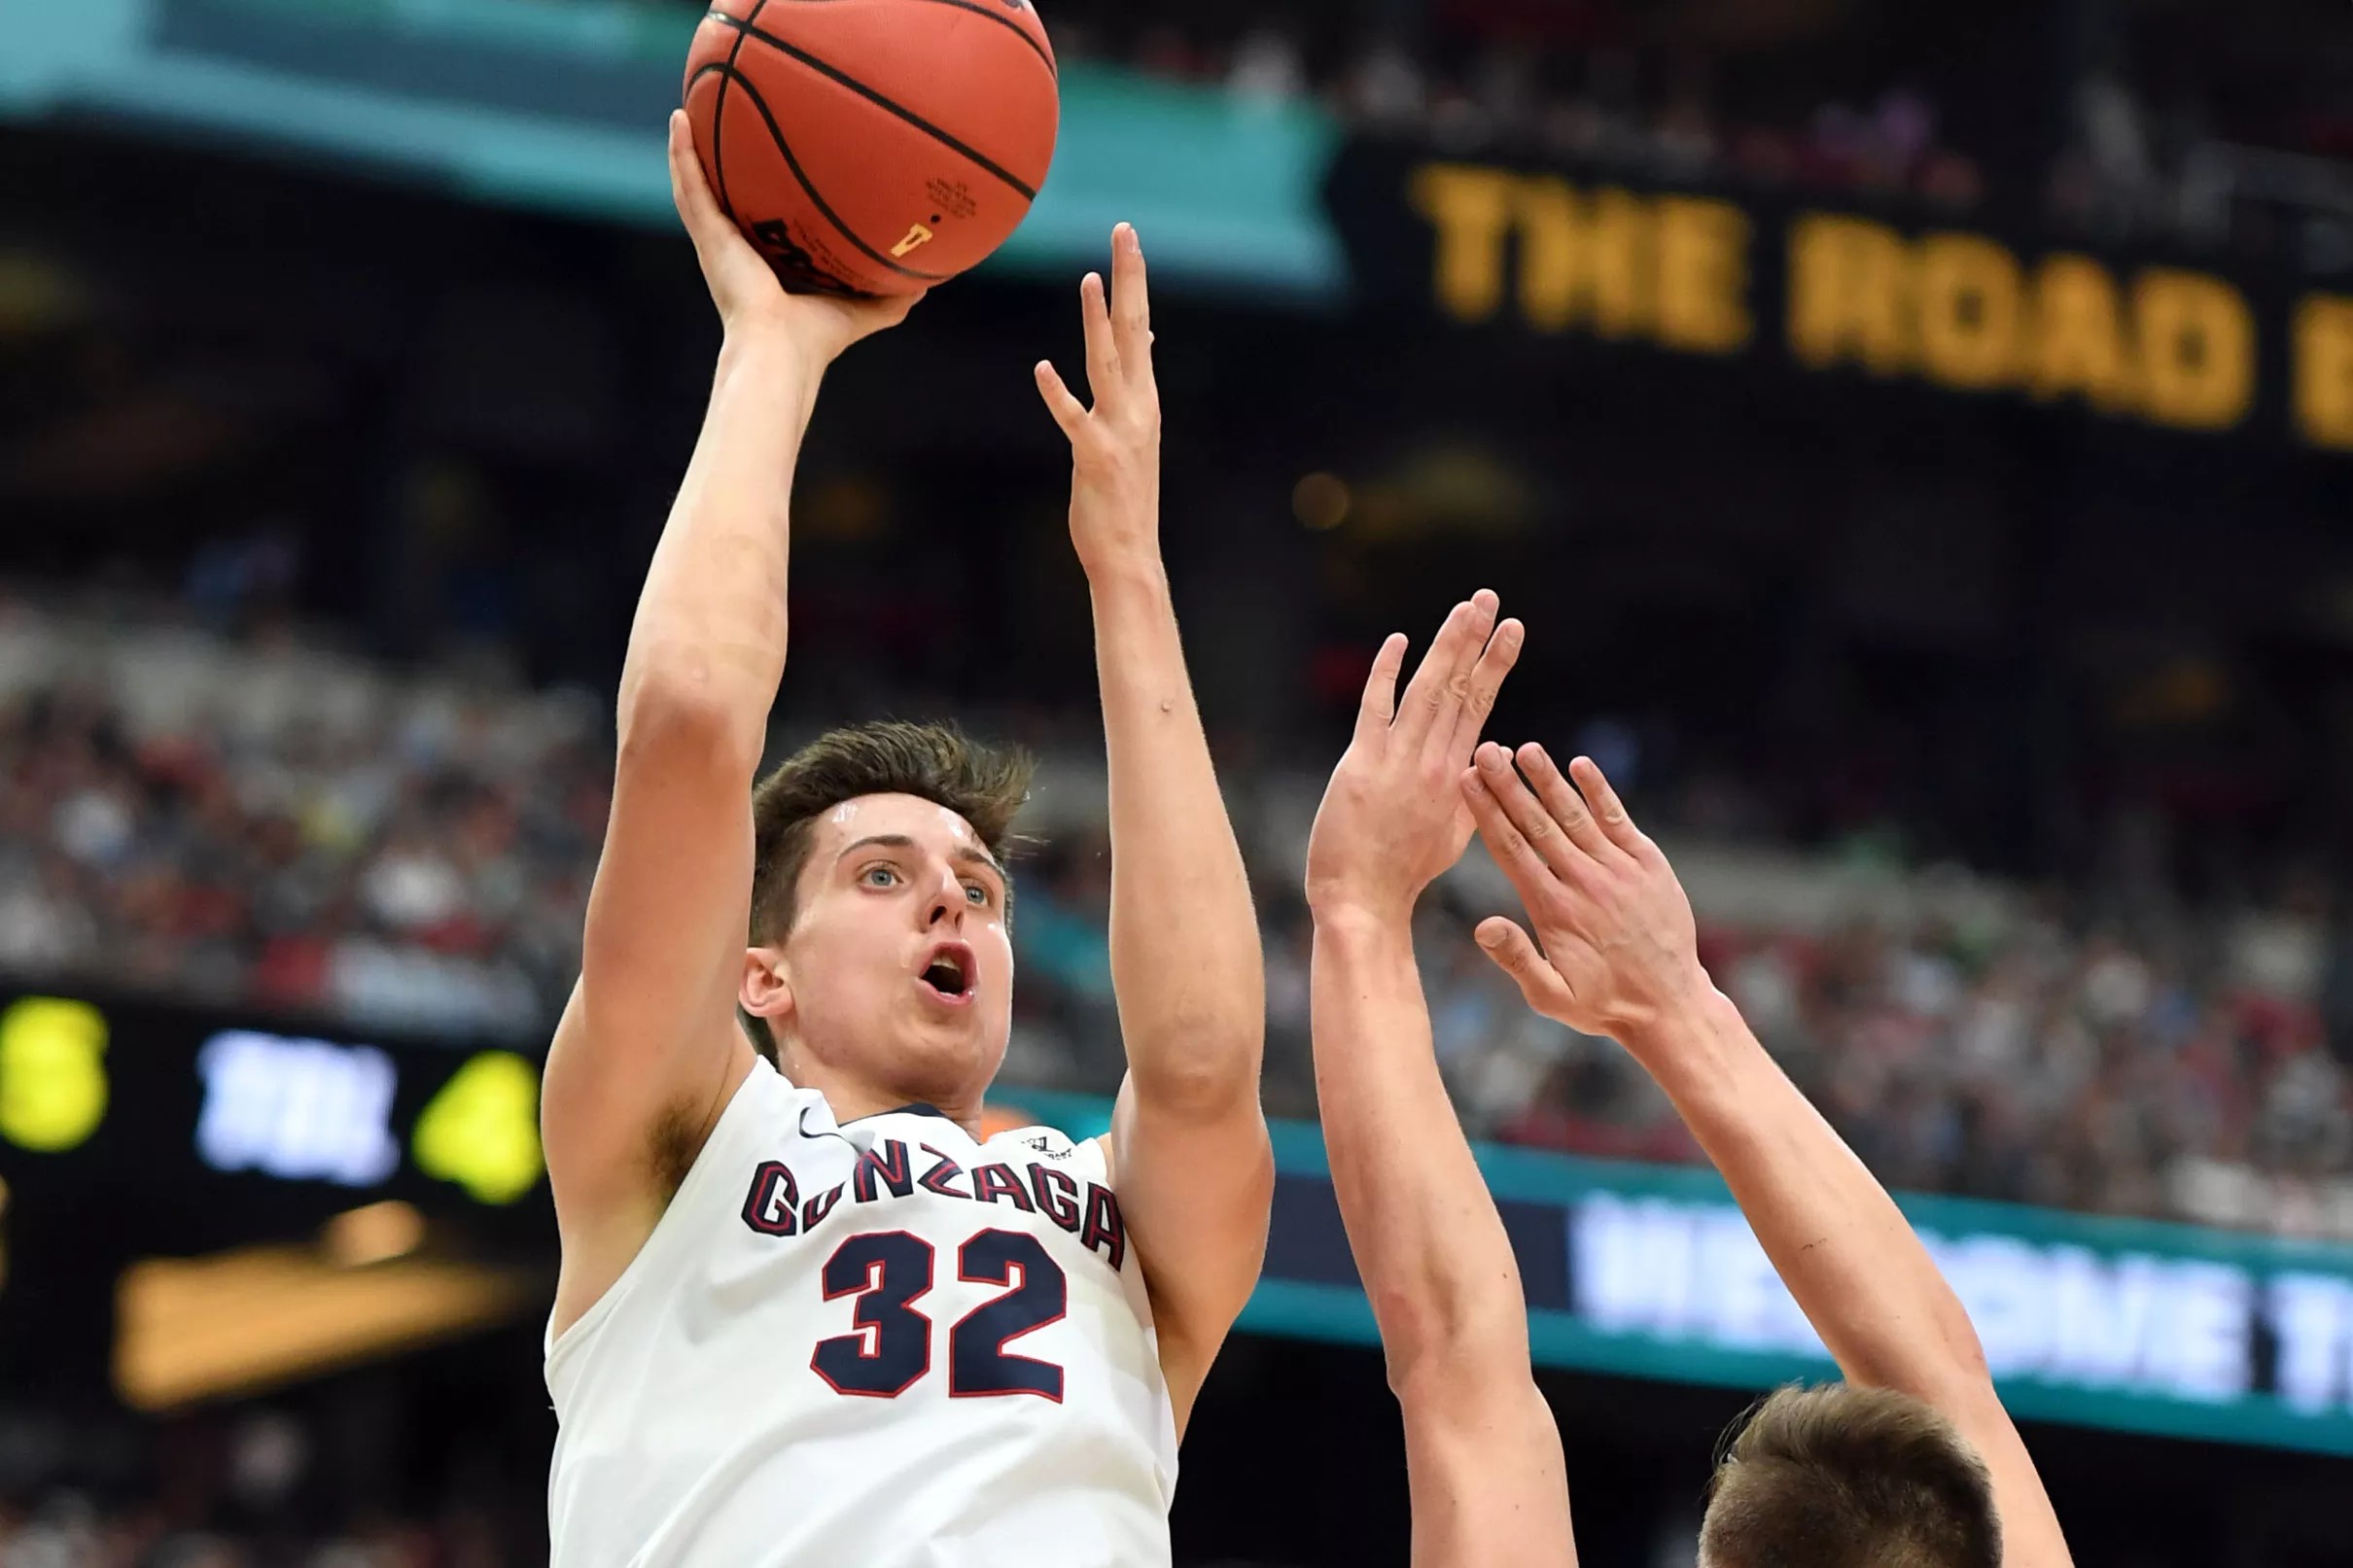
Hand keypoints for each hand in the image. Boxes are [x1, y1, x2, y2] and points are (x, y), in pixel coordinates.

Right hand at [668, 111, 919, 360]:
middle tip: (718, 129)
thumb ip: (889, 296)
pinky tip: (680, 117)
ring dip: (689, 149)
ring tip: (687, 109)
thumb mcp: (862, 309)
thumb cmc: (817, 341)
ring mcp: (716, 243)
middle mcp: (736, 252)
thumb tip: (927, 284)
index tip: (764, 170)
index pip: (758, 225)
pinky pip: (690, 186)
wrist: (782, 351)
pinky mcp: (708, 237)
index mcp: (764, 268)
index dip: (758, 201)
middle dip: (719, 168)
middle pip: (723, 201)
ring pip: (696, 187)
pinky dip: (682, 152)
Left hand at [1035, 225, 1160, 577]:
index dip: (1134, 282)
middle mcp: (1138, 408)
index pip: (1141, 329)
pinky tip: (1041, 369)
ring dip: (1098, 322)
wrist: (1129, 554)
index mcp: (1145, 401)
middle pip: (1134, 331)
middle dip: (1129, 279)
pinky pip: (1074, 419)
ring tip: (1090, 279)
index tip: (1128, 240)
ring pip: (1108, 364)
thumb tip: (1147, 342)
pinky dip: (1058, 394)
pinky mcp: (1095, 458)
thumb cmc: (1124, 497)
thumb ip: (1136, 387)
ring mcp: (1119, 432)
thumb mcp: (1134, 434)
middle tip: (1124, 232)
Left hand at [1304, 593, 1522, 922]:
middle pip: (1459, 688)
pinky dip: (1385, 675)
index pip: (1479, 706)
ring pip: (1427, 691)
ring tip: (1465, 608)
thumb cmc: (1404, 872)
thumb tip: (1489, 760)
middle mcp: (1433, 763)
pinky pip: (1374, 711)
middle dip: (1475, 640)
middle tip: (1489, 598)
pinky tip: (1397, 642)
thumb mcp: (1453, 835)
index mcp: (1457, 776)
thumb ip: (1472, 793)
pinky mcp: (1360, 768)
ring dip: (1446, 646)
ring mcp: (1397, 763)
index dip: (1494, 664)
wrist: (1365, 900)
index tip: (1511, 629)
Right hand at [1461, 744, 1711, 1042]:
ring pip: (1575, 815)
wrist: (1669, 1005)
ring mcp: (1619, 870)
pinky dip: (1600, 792)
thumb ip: (1517, 960)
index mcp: (1554, 909)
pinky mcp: (1648, 864)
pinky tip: (1580, 765)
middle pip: (1538, 824)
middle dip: (1509, 785)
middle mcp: (1584, 882)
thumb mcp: (1550, 997)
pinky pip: (1619, 820)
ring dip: (1548, 780)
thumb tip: (1482, 927)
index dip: (1487, 811)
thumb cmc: (1602, 1004)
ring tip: (1526, 749)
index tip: (1467, 779)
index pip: (1512, 849)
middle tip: (1487, 750)